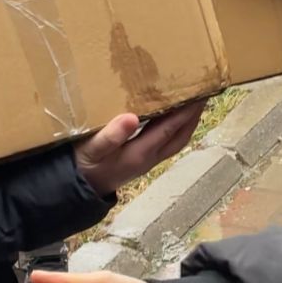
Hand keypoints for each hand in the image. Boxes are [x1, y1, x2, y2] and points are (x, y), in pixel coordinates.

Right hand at [74, 102, 202, 197]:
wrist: (76, 191)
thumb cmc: (83, 165)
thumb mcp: (92, 149)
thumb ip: (111, 135)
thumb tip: (133, 118)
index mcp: (140, 153)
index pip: (170, 129)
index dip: (187, 111)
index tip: (200, 91)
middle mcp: (149, 158)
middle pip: (180, 136)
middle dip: (194, 115)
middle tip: (205, 92)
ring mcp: (147, 161)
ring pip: (176, 140)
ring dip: (187, 122)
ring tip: (194, 102)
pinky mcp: (141, 161)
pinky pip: (166, 142)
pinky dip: (175, 128)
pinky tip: (171, 118)